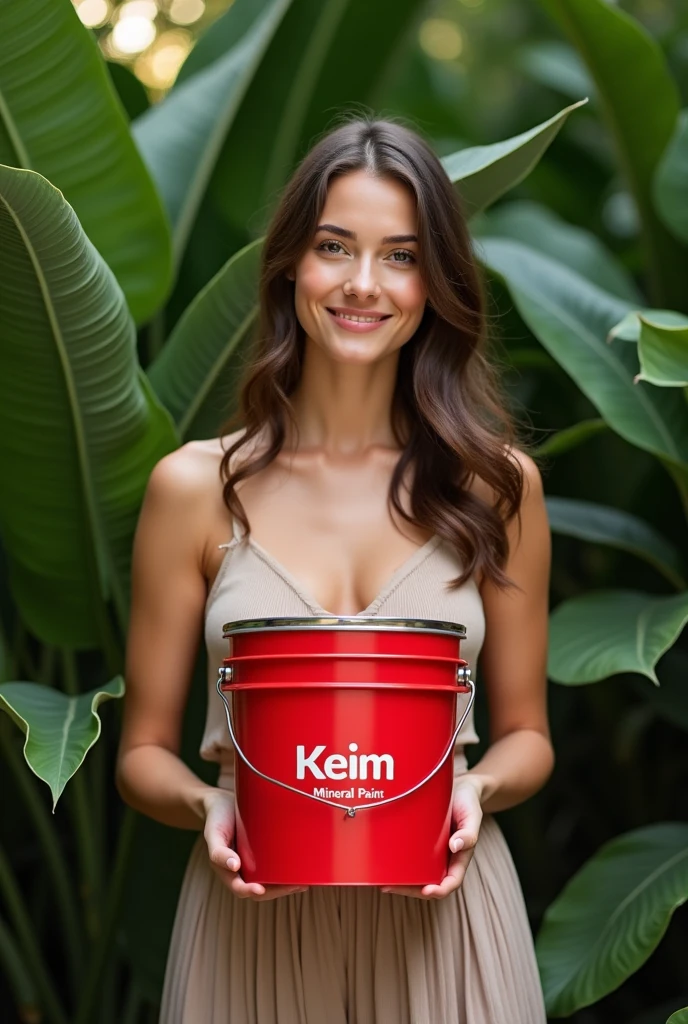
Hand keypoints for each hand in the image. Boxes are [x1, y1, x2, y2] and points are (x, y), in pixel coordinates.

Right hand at [203, 790, 307, 900]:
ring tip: (303, 882)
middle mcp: (243, 870)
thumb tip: (235, 866)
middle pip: (261, 889)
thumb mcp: (213, 833)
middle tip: (296, 886)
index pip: (240, 888)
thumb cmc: (217, 817)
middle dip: (278, 891)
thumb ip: (218, 852)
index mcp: (228, 871)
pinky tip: (303, 868)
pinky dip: (288, 870)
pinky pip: (277, 865)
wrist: (222, 801)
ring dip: (286, 885)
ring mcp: (255, 862)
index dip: (249, 891)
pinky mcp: (265, 852)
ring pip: (271, 880)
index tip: (260, 889)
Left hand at [380, 774, 483, 899]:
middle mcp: (444, 858)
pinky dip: (396, 863)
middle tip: (390, 887)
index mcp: (459, 857)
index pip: (451, 882)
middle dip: (409, 890)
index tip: (426, 891)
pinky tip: (381, 862)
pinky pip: (409, 856)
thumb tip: (455, 846)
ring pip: (416, 874)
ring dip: (399, 881)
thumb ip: (469, 832)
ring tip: (380, 881)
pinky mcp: (420, 840)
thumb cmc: (468, 802)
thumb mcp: (472, 815)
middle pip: (428, 883)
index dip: (439, 890)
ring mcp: (431, 851)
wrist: (460, 787)